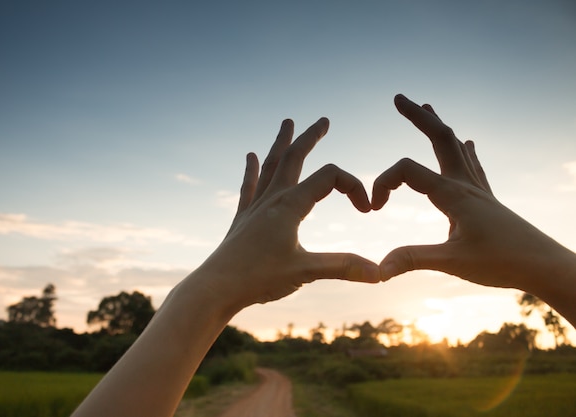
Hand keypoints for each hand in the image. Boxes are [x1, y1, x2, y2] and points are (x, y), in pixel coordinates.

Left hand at [198, 117, 379, 311]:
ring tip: (287, 123)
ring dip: (281, 144)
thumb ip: (343, 267)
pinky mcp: (242, 219)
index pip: (329, 178)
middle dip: (311, 138)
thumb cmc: (258, 278)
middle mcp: (272, 199)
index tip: (367, 210)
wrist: (216, 288)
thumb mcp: (305, 272)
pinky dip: (252, 170)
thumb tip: (381, 273)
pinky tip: (250, 156)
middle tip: (324, 121)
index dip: (353, 187)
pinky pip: (249, 187)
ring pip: (271, 166)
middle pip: (294, 158)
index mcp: (290, 205)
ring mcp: (255, 207)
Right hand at [372, 94, 573, 294]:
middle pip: (440, 138)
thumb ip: (413, 260)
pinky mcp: (486, 200)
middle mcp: (465, 185)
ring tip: (428, 106)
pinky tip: (468, 144)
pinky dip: (463, 150)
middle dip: (418, 117)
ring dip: (438, 126)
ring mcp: (478, 190)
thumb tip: (378, 270)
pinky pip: (472, 165)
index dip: (383, 183)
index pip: (407, 171)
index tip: (374, 209)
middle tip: (398, 98)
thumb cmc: (502, 263)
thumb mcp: (452, 263)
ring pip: (455, 147)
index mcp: (453, 194)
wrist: (544, 266)